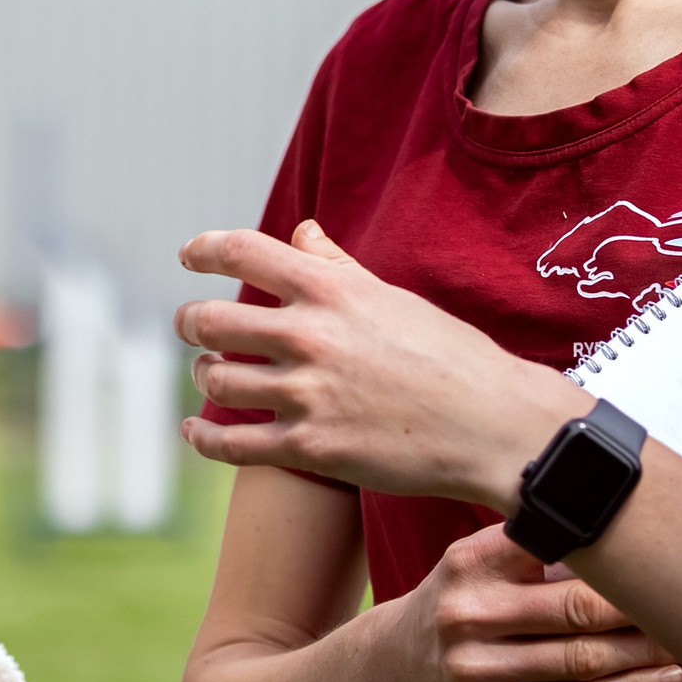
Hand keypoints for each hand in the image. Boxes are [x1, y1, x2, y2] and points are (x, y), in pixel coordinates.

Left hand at [175, 218, 583, 506]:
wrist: (493, 426)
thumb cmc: (449, 356)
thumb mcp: (391, 297)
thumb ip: (336, 266)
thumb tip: (301, 232)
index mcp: (331, 291)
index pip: (242, 251)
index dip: (204, 249)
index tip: (189, 255)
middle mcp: (310, 337)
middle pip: (211, 320)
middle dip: (190, 321)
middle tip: (189, 324)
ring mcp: (306, 395)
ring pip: (217, 379)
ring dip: (203, 374)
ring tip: (208, 373)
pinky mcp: (310, 449)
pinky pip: (230, 444)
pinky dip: (202, 437)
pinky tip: (194, 431)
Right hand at [379, 525, 681, 681]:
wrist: (397, 668)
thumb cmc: (460, 603)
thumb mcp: (478, 563)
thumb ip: (536, 548)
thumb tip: (628, 531)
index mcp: (469, 562)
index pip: (549, 546)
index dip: (610, 551)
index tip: (661, 548)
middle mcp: (467, 613)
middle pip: (575, 609)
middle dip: (640, 607)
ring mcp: (477, 668)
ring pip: (582, 660)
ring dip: (645, 652)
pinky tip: (665, 679)